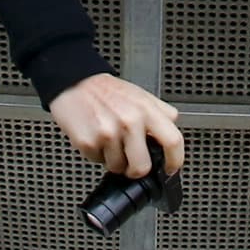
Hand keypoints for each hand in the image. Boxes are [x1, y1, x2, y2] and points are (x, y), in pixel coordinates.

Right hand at [51, 72, 182, 179]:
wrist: (73, 81)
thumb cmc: (106, 90)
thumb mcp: (140, 95)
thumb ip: (160, 114)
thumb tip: (173, 135)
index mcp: (146, 110)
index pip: (173, 141)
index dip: (175, 161)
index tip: (170, 168)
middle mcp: (129, 121)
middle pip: (142, 167)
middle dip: (135, 169)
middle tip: (130, 160)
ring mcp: (108, 132)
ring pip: (117, 168)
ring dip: (113, 160)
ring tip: (109, 140)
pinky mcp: (88, 141)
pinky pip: (97, 162)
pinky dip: (97, 154)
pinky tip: (96, 137)